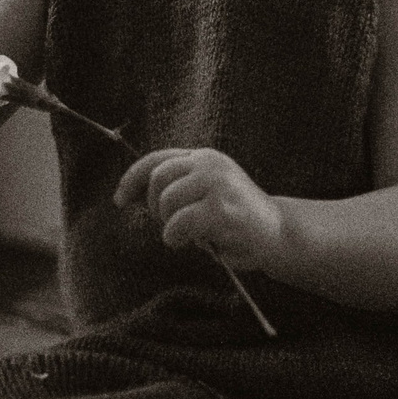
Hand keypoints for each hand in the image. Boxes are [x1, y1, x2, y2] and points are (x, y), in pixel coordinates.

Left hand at [116, 148, 283, 270]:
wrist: (278, 234)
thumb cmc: (235, 221)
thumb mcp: (202, 195)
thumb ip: (172, 190)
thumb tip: (125, 196)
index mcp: (204, 157)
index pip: (156, 159)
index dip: (132, 179)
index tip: (120, 199)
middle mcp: (210, 164)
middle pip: (157, 179)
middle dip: (154, 207)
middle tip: (170, 224)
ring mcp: (217, 184)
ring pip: (165, 201)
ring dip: (169, 224)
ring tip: (188, 233)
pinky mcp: (221, 209)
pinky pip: (178, 223)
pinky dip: (176, 237)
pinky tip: (191, 241)